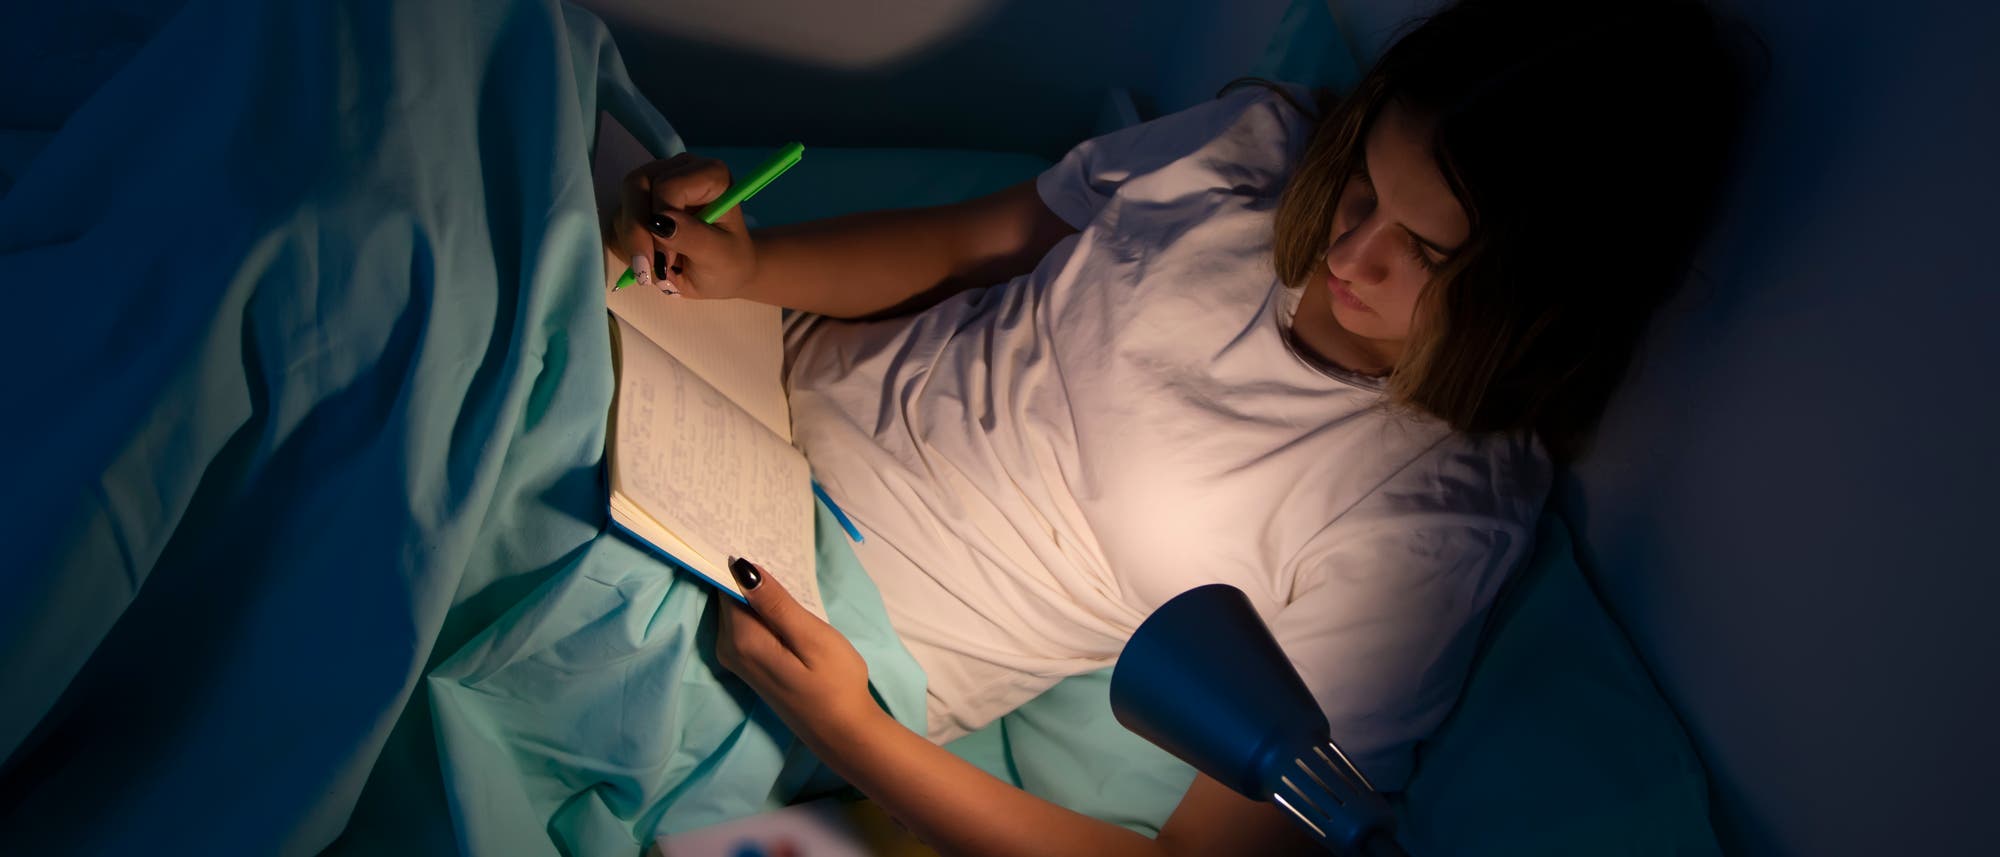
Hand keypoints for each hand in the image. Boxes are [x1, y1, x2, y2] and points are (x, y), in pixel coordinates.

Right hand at [607, 153, 757, 298]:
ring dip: (633, 243)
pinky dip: (627, 248)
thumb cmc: (728, 262)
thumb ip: (693, 237)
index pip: (668, 185)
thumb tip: (660, 223)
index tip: (667, 257)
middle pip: (636, 185)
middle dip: (636, 231)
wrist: (722, 273)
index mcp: (708, 174)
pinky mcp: (638, 205)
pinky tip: (650, 262)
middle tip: (647, 268)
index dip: (660, 220)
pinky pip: (617, 223)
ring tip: (659, 268)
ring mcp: (655, 185)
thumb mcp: (719, 256)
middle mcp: (678, 171)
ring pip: (623, 207)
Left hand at [715, 557, 879, 744]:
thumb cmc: (836, 684)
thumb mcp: (812, 637)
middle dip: (747, 574)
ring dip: (756, 591)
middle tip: (774, 545)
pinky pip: (746, 625)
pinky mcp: (749, 664)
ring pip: (738, 610)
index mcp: (741, 640)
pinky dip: (760, 609)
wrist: (844, 732)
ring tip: (783, 569)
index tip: (754, 535)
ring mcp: (737, 659)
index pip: (725, 585)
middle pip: (729, 597)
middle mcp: (728, 649)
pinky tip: (783, 602)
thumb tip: (741, 566)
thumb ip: (776, 603)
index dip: (738, 562)